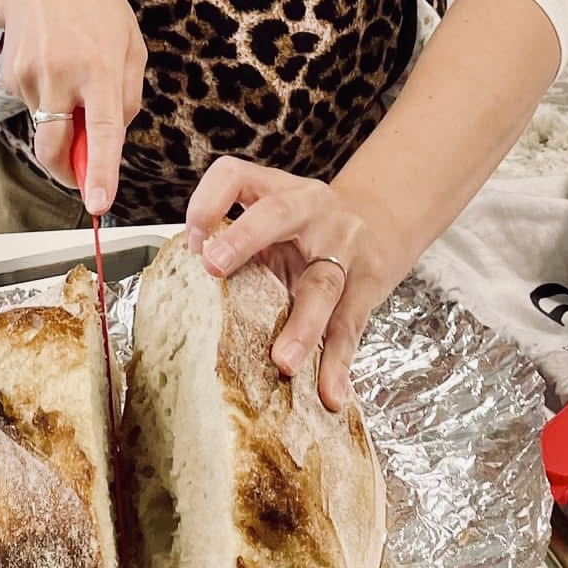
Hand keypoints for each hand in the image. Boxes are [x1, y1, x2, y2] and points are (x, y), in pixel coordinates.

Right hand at [0, 0, 146, 213]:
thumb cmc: (92, 7)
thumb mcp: (130, 42)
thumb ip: (128, 92)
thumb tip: (112, 137)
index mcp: (102, 66)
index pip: (103, 130)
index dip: (100, 171)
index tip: (99, 203)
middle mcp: (63, 75)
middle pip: (56, 147)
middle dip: (66, 170)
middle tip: (79, 173)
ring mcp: (31, 77)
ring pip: (48, 126)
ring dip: (61, 117)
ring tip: (70, 71)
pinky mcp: (11, 77)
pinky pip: (34, 106)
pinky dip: (46, 98)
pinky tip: (51, 62)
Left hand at [185, 158, 406, 411]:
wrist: (380, 221)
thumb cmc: (308, 228)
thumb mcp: (274, 219)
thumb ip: (240, 244)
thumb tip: (186, 296)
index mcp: (277, 189)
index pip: (234, 175)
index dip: (208, 202)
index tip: (192, 242)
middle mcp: (311, 208)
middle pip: (278, 214)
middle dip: (244, 239)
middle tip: (213, 267)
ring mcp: (344, 245)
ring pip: (322, 282)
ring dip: (303, 325)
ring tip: (283, 361)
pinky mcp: (366, 285)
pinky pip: (349, 326)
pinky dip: (337, 363)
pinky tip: (330, 392)